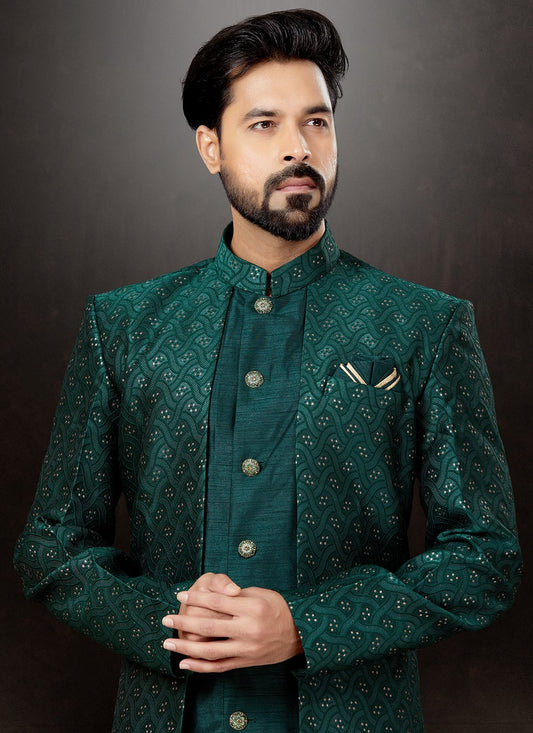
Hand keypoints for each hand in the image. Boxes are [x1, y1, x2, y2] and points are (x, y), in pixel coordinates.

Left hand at [162, 585, 303, 672]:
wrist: (300, 633)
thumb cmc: (278, 607)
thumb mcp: (261, 594)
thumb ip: (236, 596)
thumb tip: (211, 597)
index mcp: (252, 606)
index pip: (217, 600)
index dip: (197, 596)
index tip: (181, 594)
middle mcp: (248, 628)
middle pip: (208, 625)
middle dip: (184, 622)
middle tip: (166, 618)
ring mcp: (247, 648)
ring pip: (210, 650)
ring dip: (186, 648)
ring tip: (168, 644)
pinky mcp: (246, 662)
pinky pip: (219, 666)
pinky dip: (200, 667)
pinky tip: (185, 663)